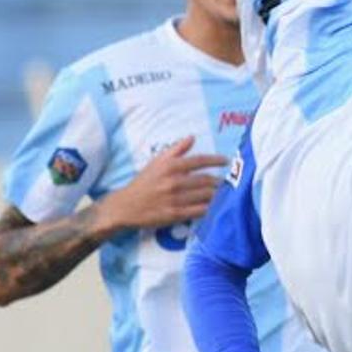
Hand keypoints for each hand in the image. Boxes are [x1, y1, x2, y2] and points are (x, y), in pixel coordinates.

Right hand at [94, 136, 225, 233]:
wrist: (126, 206)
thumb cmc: (144, 182)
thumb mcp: (156, 162)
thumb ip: (176, 149)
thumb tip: (192, 137)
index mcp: (170, 166)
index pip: (199, 160)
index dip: (215, 160)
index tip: (226, 161)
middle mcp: (174, 181)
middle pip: (206, 179)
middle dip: (219, 180)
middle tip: (225, 181)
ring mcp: (175, 199)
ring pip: (205, 195)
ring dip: (217, 194)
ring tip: (223, 193)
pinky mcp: (175, 214)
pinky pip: (199, 210)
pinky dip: (209, 207)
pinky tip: (214, 206)